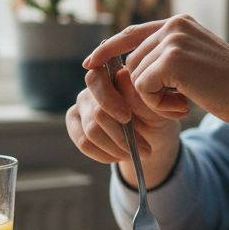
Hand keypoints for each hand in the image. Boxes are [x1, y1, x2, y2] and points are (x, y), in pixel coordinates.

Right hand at [66, 63, 182, 186]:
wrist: (152, 134)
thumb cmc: (153, 114)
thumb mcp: (154, 107)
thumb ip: (137, 94)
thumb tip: (121, 77)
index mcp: (112, 73)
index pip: (97, 79)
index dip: (109, 100)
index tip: (127, 118)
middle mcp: (93, 86)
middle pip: (97, 113)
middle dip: (121, 136)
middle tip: (144, 149)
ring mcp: (81, 104)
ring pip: (91, 132)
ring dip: (116, 148)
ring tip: (135, 154)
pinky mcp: (74, 122)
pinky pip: (84, 143)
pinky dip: (105, 154)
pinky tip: (120, 155)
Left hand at [82, 15, 228, 134]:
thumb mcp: (196, 62)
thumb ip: (168, 56)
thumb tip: (129, 65)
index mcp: (179, 23)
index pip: (132, 33)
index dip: (108, 49)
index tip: (90, 63)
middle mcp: (174, 26)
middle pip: (132, 62)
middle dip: (146, 89)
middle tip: (179, 101)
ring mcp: (172, 40)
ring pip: (136, 77)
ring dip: (155, 99)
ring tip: (185, 101)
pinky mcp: (172, 60)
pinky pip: (143, 88)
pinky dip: (158, 105)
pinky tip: (184, 105)